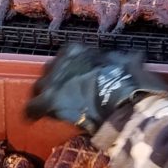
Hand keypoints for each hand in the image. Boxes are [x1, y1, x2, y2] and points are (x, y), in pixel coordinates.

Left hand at [26, 43, 167, 132]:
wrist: (126, 103)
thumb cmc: (131, 81)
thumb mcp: (129, 61)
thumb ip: (121, 58)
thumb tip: (133, 57)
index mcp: (78, 49)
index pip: (67, 56)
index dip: (73, 69)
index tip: (80, 79)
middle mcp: (61, 60)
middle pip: (51, 71)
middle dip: (58, 82)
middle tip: (69, 94)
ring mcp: (53, 80)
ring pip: (41, 87)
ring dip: (47, 95)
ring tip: (55, 107)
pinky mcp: (49, 100)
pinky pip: (33, 107)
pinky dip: (34, 113)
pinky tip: (35, 118)